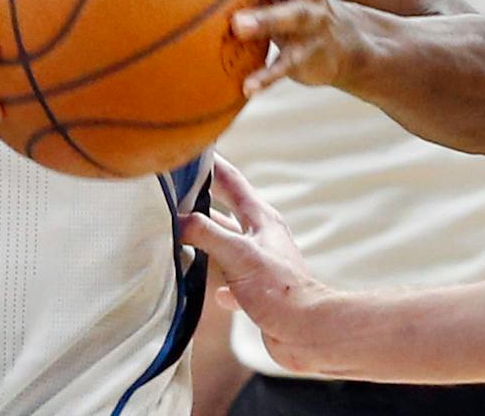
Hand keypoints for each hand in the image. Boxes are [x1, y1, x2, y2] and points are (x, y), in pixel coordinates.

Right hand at [180, 156, 329, 359]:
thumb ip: (206, 232)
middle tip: (178, 187)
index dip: (212, 164)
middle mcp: (262, 236)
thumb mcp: (237, 254)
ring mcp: (261, 263)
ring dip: (209, 237)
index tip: (191, 151)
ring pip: (229, 242)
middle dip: (205, 196)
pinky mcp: (260, 290)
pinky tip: (213, 291)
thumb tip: (177, 219)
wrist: (307, 333)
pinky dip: (220, 282)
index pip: (231, 181)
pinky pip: (234, 279)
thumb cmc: (280, 290)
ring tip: (183, 233)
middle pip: (229, 208)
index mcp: (261, 219)